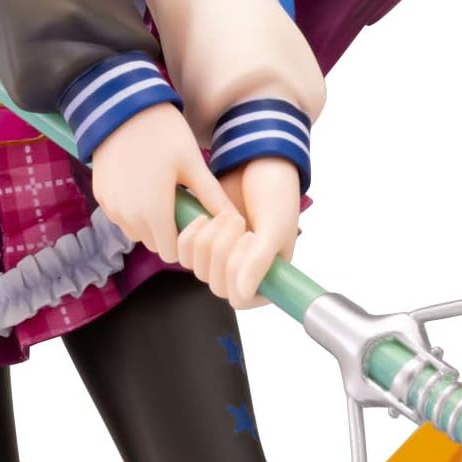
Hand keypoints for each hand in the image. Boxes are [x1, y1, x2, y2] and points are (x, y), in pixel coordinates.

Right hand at [89, 102, 235, 262]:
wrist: (122, 106)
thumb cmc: (164, 132)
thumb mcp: (193, 164)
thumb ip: (212, 197)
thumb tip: (237, 220)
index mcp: (153, 212)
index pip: (172, 253)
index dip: (187, 243)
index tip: (195, 221)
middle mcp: (127, 217)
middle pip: (154, 244)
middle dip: (169, 233)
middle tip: (182, 205)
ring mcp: (111, 207)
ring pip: (136, 232)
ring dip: (150, 223)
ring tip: (163, 193)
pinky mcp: (101, 196)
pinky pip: (121, 216)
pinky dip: (133, 210)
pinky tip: (144, 184)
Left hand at [182, 156, 299, 309]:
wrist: (257, 162)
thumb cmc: (276, 195)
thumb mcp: (274, 229)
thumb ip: (259, 263)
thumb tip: (241, 296)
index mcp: (270, 277)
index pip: (242, 299)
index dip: (239, 273)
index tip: (251, 239)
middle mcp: (245, 273)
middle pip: (217, 285)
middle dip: (223, 250)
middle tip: (238, 220)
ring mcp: (221, 259)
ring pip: (200, 270)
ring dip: (210, 240)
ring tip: (227, 214)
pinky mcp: (202, 243)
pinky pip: (184, 253)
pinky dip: (191, 234)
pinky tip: (205, 216)